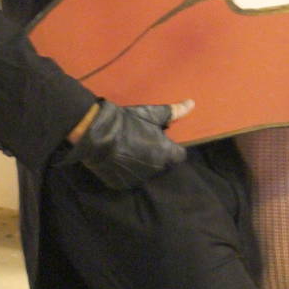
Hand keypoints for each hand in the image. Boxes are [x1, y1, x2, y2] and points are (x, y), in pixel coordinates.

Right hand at [63, 98, 193, 188]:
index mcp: (165, 153)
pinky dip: (127, 171)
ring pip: (147, 172)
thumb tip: (192, 104)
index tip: (164, 141)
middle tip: (144, 142)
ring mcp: (138, 178)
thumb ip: (174, 111)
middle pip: (163, 164)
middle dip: (158, 155)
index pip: (179, 155)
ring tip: (130, 150)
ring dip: (143, 164)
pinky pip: (130, 178)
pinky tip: (119, 159)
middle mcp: (155, 169)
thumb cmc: (127, 122)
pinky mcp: (122, 184)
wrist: (96, 134)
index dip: (173, 148)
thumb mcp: (151, 114)